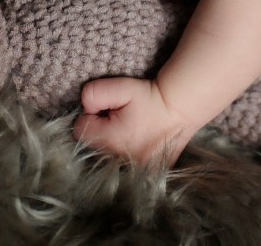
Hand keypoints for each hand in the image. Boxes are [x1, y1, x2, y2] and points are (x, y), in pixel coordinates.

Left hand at [73, 76, 194, 166]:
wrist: (180, 109)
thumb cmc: (150, 97)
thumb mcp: (120, 86)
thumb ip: (94, 94)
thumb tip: (86, 108)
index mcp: (110, 139)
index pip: (80, 130)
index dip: (90, 116)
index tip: (107, 110)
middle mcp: (120, 159)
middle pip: (92, 146)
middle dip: (100, 130)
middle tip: (120, 118)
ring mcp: (134, 170)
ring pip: (107, 157)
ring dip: (113, 143)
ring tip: (130, 129)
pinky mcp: (146, 173)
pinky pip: (123, 166)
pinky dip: (126, 154)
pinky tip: (138, 141)